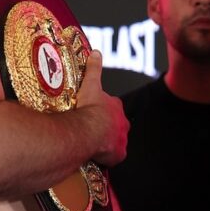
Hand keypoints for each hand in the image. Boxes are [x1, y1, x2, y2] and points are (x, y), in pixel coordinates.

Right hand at [76, 50, 128, 165]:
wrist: (86, 130)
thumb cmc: (88, 108)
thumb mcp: (90, 84)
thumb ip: (93, 68)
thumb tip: (96, 53)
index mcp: (116, 107)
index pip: (113, 108)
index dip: (104, 110)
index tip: (94, 112)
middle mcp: (123, 124)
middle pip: (116, 125)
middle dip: (107, 127)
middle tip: (93, 129)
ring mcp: (121, 140)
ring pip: (116, 141)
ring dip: (107, 142)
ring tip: (93, 143)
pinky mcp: (118, 154)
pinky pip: (113, 157)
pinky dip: (106, 157)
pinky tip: (96, 156)